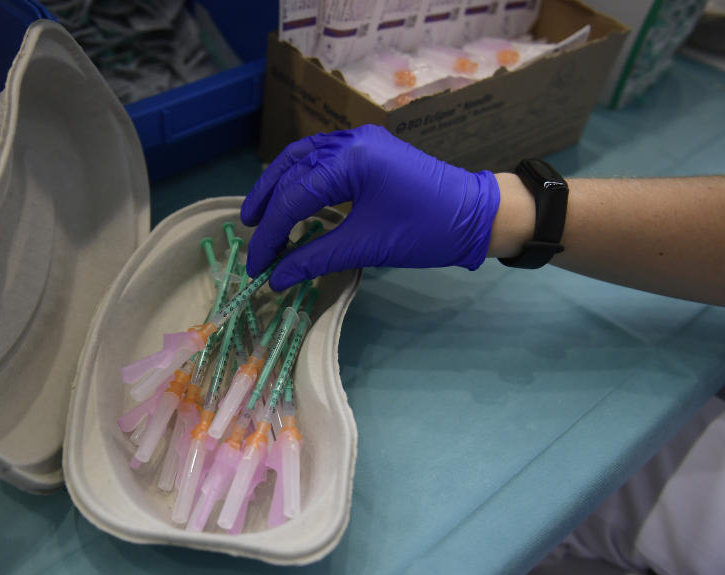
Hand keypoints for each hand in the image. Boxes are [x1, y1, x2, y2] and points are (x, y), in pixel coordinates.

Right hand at [241, 125, 501, 289]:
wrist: (478, 216)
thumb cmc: (426, 231)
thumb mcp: (366, 246)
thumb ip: (315, 258)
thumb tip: (276, 278)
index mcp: (350, 159)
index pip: (293, 196)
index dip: (270, 233)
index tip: (256, 265)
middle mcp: (349, 140)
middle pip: (291, 169)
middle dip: (267, 205)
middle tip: (251, 237)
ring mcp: (360, 140)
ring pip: (303, 157)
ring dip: (278, 185)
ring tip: (261, 215)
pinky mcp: (369, 149)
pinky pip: (322, 157)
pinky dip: (300, 177)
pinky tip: (291, 198)